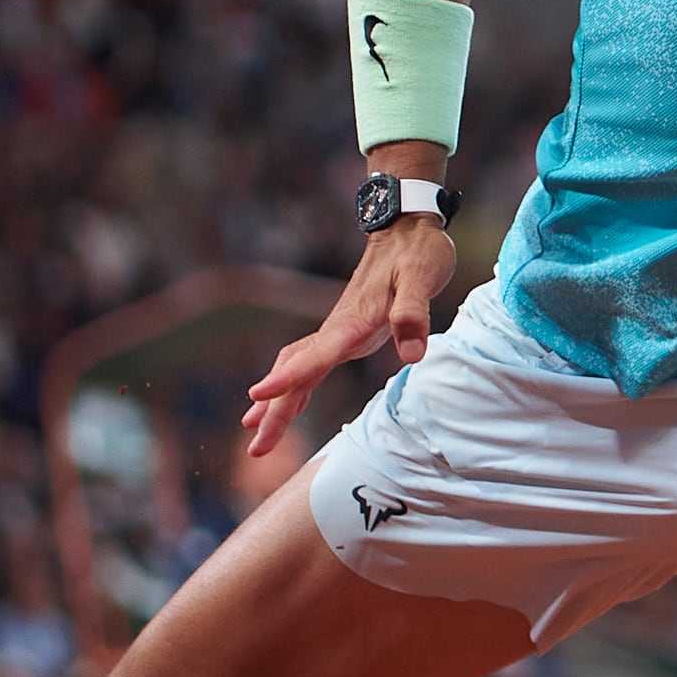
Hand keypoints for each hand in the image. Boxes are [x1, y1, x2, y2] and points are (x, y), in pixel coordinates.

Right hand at [242, 219, 454, 457]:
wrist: (406, 229)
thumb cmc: (417, 253)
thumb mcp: (423, 279)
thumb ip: (413, 314)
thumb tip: (412, 355)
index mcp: (351, 322)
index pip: (314, 356)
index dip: (287, 379)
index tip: (256, 397)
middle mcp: (336, 330)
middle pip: (298, 374)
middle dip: (274, 411)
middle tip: (255, 448)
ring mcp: (337, 332)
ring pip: (298, 371)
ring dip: (278, 404)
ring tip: (254, 434)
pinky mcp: (344, 333)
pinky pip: (310, 364)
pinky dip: (294, 387)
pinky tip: (287, 406)